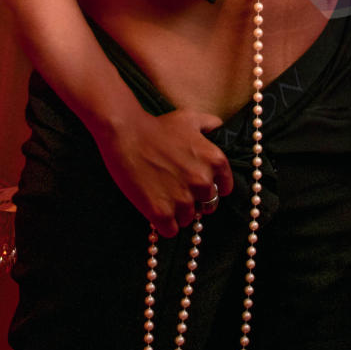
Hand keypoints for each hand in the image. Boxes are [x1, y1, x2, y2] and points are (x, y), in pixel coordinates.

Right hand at [93, 107, 232, 237]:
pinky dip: (164, 223)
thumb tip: (220, 128)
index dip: (211, 186)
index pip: (224, 188)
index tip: (197, 184)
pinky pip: (171, 230)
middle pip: (207, 205)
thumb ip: (210, 124)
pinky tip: (155, 208)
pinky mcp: (162, 213)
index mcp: (215, 160)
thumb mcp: (190, 118)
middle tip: (176, 187)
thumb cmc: (158, 126)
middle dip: (194, 199)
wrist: (126, 134)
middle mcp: (203, 182)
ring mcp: (183, 199)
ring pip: (188, 218)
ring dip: (178, 211)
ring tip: (162, 194)